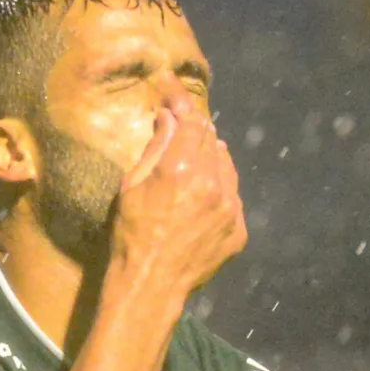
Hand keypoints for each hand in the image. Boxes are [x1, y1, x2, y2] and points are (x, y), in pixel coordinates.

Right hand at [109, 93, 244, 298]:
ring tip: (195, 163)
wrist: (150, 285)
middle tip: (181, 128)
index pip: (190, 120)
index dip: (181, 99)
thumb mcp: (132, 186)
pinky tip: (203, 198)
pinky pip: (232, 198)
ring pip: (227, 166)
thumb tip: (168, 117)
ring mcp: (231, 209)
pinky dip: (219, 191)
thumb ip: (156, 148)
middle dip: (196, 130)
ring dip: (212, 158)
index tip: (172, 85)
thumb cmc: (130, 235)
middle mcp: (213, 183)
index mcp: (182, 169)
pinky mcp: (239, 231)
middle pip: (211, 140)